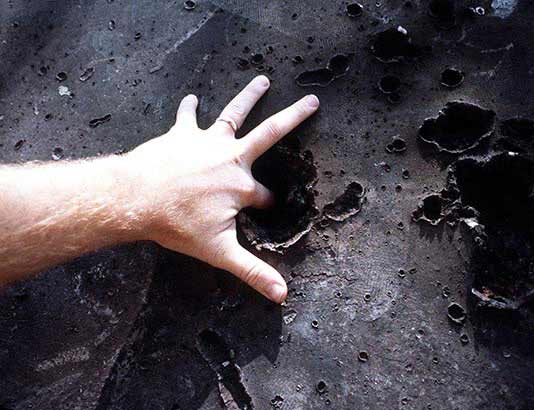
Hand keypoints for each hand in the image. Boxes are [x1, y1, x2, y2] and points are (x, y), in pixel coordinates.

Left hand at [126, 76, 318, 302]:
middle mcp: (231, 158)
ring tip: (263, 80)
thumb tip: (282, 295)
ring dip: (250, 96)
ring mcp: (207, 142)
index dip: (268, 204)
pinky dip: (190, 107)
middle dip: (295, 116)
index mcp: (241, 186)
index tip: (266, 209)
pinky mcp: (182, 135)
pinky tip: (192, 97)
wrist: (135, 198)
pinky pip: (188, 116)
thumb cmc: (176, 224)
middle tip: (313, 101)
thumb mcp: (219, 251)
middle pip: (270, 132)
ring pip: (235, 113)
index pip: (266, 197)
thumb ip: (253, 272)